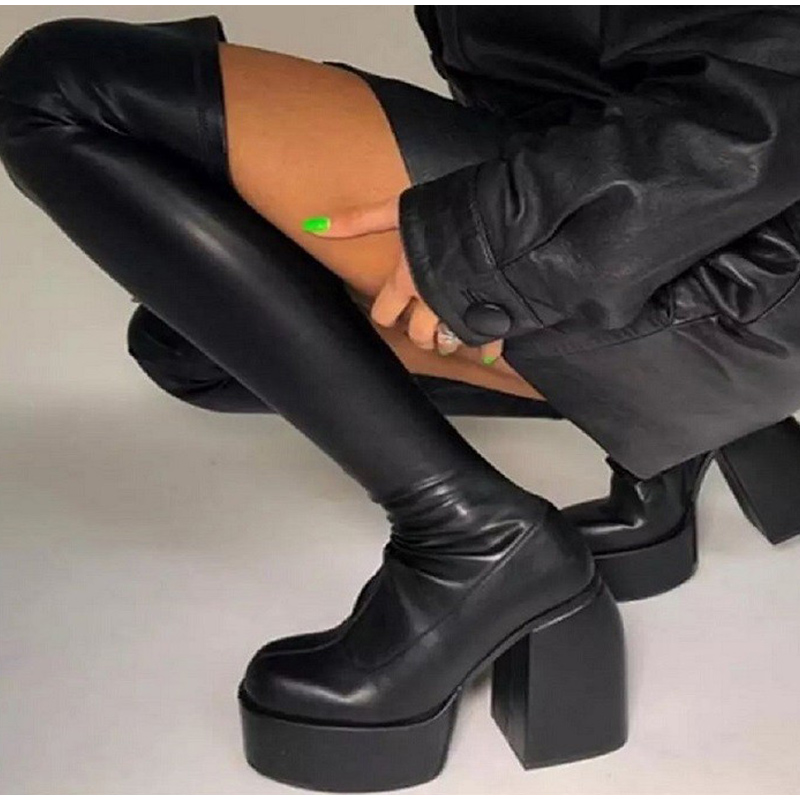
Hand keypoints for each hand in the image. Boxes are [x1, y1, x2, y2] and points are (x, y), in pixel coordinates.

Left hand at [301, 197, 503, 363]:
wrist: (511, 221)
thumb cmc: (454, 211)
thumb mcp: (401, 207)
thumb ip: (358, 220)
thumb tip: (311, 224)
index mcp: (407, 280)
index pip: (385, 312)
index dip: (387, 311)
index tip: (393, 308)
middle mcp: (432, 304)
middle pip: (418, 335)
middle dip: (420, 331)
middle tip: (425, 323)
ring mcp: (463, 314)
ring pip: (448, 342)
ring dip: (448, 339)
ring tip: (451, 332)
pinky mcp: (495, 318)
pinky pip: (489, 342)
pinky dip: (488, 348)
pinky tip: (488, 352)